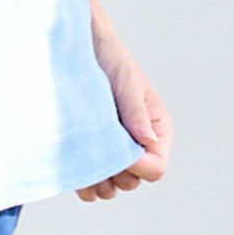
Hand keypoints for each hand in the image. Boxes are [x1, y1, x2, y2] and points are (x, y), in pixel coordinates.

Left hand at [76, 0, 174, 202]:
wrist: (76, 47)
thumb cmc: (108, 57)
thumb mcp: (124, 80)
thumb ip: (135, 110)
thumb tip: (147, 141)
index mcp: (157, 128)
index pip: (156, 167)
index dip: (137, 167)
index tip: (116, 152)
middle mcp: (139, 144)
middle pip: (135, 181)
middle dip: (117, 174)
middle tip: (98, 153)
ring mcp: (115, 150)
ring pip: (114, 187)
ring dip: (100, 182)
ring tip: (86, 163)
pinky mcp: (94, 153)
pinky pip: (93, 185)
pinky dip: (85, 182)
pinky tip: (76, 169)